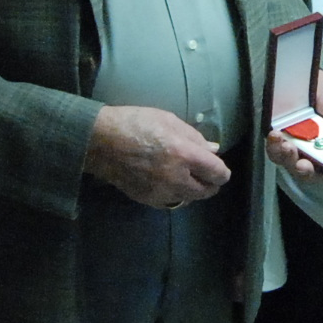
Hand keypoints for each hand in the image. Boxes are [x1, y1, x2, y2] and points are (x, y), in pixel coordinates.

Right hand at [88, 104, 232, 208]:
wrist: (100, 142)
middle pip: (206, 191)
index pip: (217, 173)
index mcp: (183, 154)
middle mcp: (176, 178)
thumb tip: (213, 150)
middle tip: (205, 173)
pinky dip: (175, 195)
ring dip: (193, 190)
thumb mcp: (168, 120)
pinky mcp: (148, 200)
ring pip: (189, 199)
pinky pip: (171, 202)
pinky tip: (169, 182)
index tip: (219, 169)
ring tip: (186, 177)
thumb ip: (194, 137)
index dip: (222, 172)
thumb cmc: (135, 123)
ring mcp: (161, 192)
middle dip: (210, 183)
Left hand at [267, 69, 322, 182]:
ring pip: (289, 163)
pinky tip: (276, 135)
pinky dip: (273, 146)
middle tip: (303, 164)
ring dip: (287, 158)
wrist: (308, 75)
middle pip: (310, 172)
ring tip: (287, 145)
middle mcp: (316, 152)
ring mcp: (296, 146)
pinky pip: (274, 150)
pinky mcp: (279, 138)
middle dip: (305, 171)